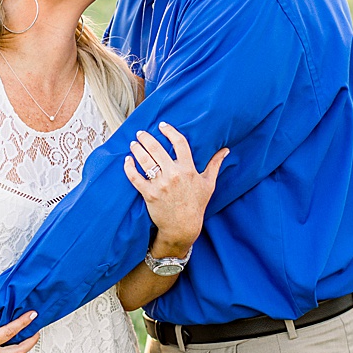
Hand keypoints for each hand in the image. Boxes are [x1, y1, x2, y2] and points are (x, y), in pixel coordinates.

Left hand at [123, 122, 228, 251]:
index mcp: (189, 170)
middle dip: (146, 138)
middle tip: (141, 133)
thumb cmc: (196, 204)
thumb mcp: (208, 184)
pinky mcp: (149, 194)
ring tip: (133, 144)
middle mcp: (174, 175)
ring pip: (145, 161)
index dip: (170, 131)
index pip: (180, 143)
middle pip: (157, 149)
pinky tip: (127, 160)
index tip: (162, 125)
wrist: (183, 227)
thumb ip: (215, 165)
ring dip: (137, 149)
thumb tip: (225, 150)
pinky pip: (135, 177)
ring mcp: (161, 185)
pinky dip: (129, 167)